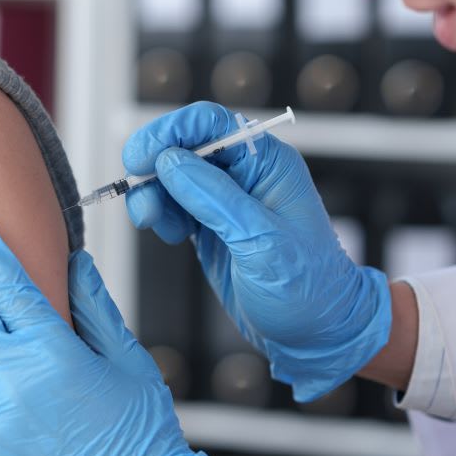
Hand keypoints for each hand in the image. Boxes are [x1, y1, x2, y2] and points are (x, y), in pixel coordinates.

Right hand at [122, 102, 391, 400]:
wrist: (316, 331)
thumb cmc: (307, 287)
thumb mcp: (261, 241)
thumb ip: (215, 199)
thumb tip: (170, 163)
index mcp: (267, 164)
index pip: (211, 124)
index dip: (171, 132)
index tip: (141, 157)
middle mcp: (244, 176)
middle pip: (183, 148)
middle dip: (154, 168)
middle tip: (140, 198)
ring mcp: (225, 201)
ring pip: (171, 179)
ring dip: (152, 196)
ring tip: (152, 223)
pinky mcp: (210, 226)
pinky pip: (173, 207)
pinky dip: (160, 216)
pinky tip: (167, 234)